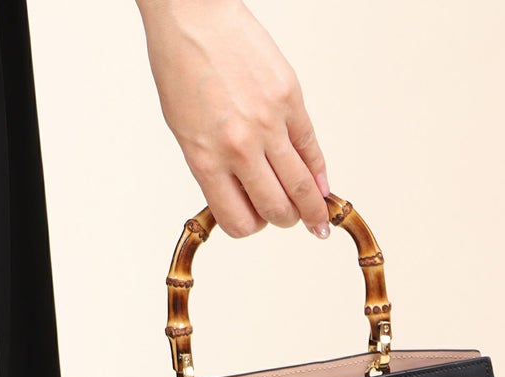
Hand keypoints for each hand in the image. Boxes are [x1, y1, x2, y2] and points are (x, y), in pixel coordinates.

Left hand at [136, 0, 331, 238]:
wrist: (193, 15)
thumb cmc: (182, 68)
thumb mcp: (186, 131)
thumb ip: (216, 168)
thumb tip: (249, 195)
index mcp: (206, 160)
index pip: (239, 220)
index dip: (251, 226)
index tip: (256, 221)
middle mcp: (239, 147)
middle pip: (276, 209)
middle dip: (284, 220)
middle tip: (291, 218)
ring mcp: (268, 123)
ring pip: (301, 187)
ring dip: (312, 209)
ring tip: (318, 218)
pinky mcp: (290, 99)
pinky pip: (311, 149)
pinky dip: (319, 173)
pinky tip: (322, 186)